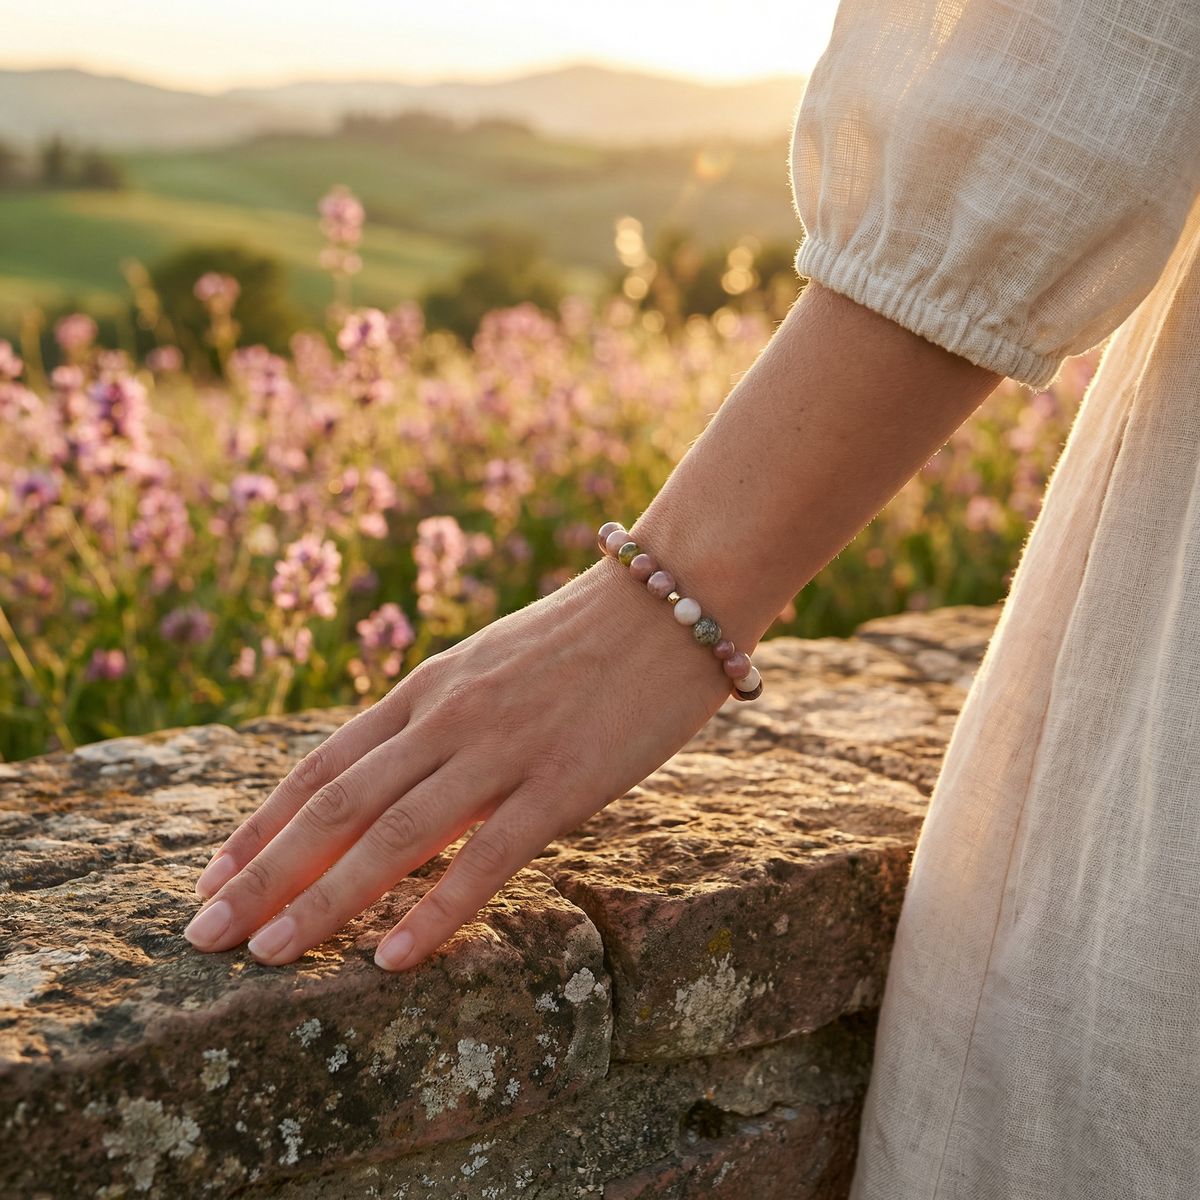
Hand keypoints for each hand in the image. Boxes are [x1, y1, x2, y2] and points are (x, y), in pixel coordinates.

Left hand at [182, 557, 733, 970]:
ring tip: (266, 956)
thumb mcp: (490, 664)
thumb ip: (439, 717)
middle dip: (262, 873)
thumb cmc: (585, 634)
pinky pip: (487, 857)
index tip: (213, 875)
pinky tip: (392, 959)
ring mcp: (502, 749)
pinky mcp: (563, 782)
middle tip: (203, 935)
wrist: (670, 598)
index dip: (262, 824)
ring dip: (322, 900)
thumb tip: (395, 776)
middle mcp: (447, 717)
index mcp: (427, 687)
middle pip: (336, 804)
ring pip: (392, 834)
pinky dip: (435, 911)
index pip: (324, 764)